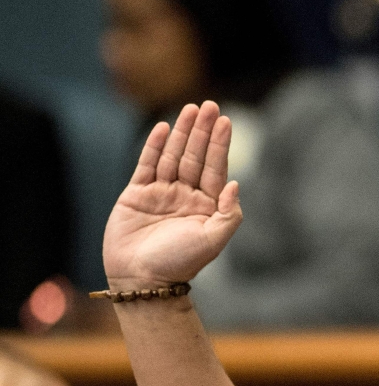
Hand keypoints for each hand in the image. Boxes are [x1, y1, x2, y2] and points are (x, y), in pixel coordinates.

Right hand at [103, 102, 241, 288]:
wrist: (143, 280)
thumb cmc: (180, 263)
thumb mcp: (213, 241)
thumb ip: (229, 214)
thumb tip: (235, 184)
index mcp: (206, 206)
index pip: (215, 168)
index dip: (220, 144)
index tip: (225, 121)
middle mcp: (185, 196)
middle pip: (196, 157)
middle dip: (203, 131)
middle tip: (210, 106)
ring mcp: (161, 193)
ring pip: (173, 156)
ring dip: (182, 133)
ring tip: (191, 109)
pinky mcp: (137, 194)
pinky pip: (147, 165)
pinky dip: (155, 146)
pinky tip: (163, 128)